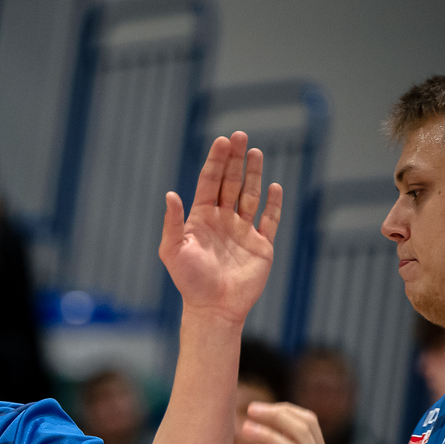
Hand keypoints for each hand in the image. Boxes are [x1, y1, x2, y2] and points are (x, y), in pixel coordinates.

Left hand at [159, 131, 282, 326]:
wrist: (214, 308)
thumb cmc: (189, 281)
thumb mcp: (173, 251)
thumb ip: (172, 223)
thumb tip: (170, 194)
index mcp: (201, 219)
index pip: (209, 183)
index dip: (216, 162)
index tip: (222, 141)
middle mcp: (222, 221)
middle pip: (230, 183)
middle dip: (235, 160)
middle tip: (240, 135)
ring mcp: (243, 232)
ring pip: (250, 196)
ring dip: (253, 174)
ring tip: (255, 152)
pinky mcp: (261, 245)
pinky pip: (269, 219)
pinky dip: (273, 203)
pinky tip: (274, 186)